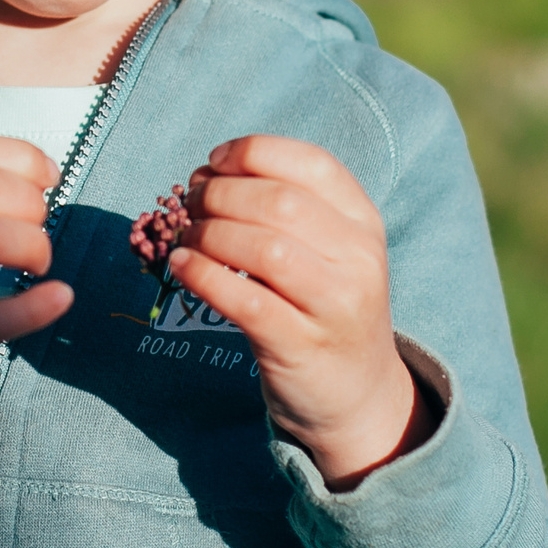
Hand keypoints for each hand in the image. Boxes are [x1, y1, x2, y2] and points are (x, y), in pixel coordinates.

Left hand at [167, 135, 430, 489]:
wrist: (357, 394)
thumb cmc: (325, 307)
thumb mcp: (329, 251)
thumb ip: (286, 209)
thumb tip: (208, 173)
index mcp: (364, 222)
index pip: (312, 164)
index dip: (254, 153)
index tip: (213, 162)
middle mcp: (358, 258)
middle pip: (280, 202)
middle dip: (220, 193)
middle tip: (189, 204)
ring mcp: (334, 305)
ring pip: (264, 248)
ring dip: (209, 233)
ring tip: (186, 236)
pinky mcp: (301, 345)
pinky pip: (245, 300)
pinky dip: (204, 275)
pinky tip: (183, 266)